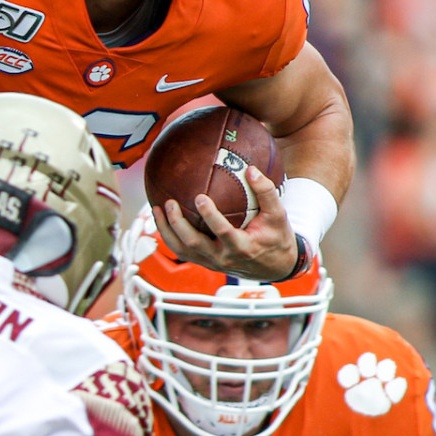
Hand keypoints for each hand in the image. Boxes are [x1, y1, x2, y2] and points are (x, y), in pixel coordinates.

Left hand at [154, 165, 297, 280]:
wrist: (275, 265)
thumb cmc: (276, 237)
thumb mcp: (278, 215)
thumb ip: (266, 192)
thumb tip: (251, 169)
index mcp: (242, 247)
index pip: (222, 232)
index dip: (210, 216)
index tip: (200, 197)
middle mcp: (224, 258)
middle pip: (194, 244)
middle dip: (178, 224)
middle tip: (169, 202)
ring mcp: (212, 262)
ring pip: (182, 250)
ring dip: (166, 230)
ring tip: (156, 208)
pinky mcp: (205, 262)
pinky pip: (182, 252)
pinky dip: (170, 236)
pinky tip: (162, 218)